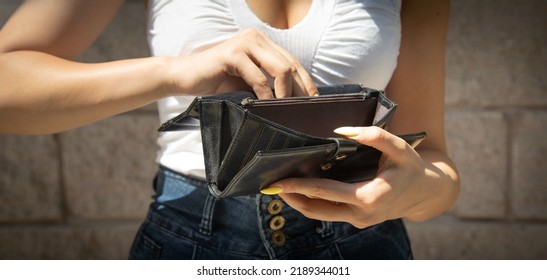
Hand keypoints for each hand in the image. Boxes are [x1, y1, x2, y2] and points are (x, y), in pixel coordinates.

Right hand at [166, 29, 317, 97]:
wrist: (184, 76)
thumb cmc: (216, 82)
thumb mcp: (246, 82)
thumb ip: (267, 84)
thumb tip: (292, 101)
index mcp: (261, 42)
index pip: (292, 61)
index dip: (305, 81)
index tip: (314, 100)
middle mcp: (255, 38)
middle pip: (290, 64)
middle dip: (300, 89)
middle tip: (302, 109)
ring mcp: (244, 43)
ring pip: (279, 68)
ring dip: (285, 92)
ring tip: (285, 109)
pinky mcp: (232, 54)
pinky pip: (258, 77)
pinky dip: (265, 94)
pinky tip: (266, 105)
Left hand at [264, 126, 443, 228]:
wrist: (427, 192)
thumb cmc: (411, 167)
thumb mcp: (398, 147)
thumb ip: (374, 136)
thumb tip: (342, 131)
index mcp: (370, 197)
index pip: (326, 192)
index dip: (300, 186)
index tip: (279, 182)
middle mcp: (361, 214)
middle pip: (316, 209)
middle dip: (291, 197)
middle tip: (268, 185)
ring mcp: (358, 220)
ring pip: (320, 214)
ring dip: (298, 202)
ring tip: (278, 187)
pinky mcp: (356, 219)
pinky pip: (328, 212)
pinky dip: (312, 202)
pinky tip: (299, 190)